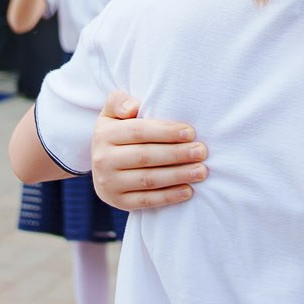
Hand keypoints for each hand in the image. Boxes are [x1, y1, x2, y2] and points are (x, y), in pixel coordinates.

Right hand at [90, 92, 208, 209]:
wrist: (101, 166)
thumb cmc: (118, 133)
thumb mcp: (112, 113)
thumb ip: (119, 101)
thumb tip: (133, 107)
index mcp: (104, 134)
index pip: (138, 132)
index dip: (165, 132)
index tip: (190, 132)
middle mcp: (103, 160)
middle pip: (145, 156)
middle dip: (177, 154)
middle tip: (201, 152)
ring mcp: (109, 184)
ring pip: (148, 179)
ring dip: (178, 175)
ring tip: (201, 171)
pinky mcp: (118, 202)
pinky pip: (146, 201)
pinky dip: (169, 197)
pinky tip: (188, 191)